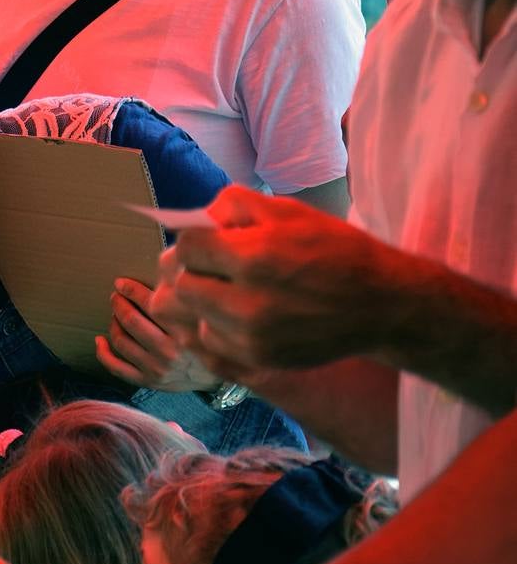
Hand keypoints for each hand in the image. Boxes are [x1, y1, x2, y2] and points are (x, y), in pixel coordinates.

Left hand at [95, 278, 220, 391]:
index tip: (121, 283)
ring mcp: (157, 369)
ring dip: (113, 324)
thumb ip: (181, 295)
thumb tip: (164, 262)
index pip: (149, 304)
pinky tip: (100, 340)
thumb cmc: (205, 339)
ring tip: (115, 315)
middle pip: (130, 321)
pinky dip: (103, 352)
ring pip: (121, 341)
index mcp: (185, 331)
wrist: (215, 377)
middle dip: (118, 304)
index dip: (130, 290)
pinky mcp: (148, 382)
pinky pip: (115, 367)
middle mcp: (170, 352)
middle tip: (115, 297)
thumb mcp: (201, 316)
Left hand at [151, 186, 396, 374]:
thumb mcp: (289, 211)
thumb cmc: (334, 250)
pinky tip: (242, 313)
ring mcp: (252, 335)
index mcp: (255, 256)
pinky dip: (219, 326)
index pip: (187, 247)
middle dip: (193, 270)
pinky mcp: (259, 358)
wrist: (381, 305)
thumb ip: (235, 205)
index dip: (195, 241)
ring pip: (193, 315)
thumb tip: (199, 218)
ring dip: (204, 300)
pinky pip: (212, 341)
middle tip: (213, 267)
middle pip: (182, 284)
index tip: (209, 242)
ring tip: (230, 290)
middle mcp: (249, 300)